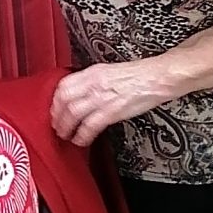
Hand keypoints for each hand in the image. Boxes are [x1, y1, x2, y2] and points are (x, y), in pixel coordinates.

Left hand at [50, 61, 170, 149]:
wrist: (157, 77)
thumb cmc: (138, 76)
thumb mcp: (109, 72)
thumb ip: (92, 82)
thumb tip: (81, 94)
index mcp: (92, 72)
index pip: (63, 85)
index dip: (55, 101)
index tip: (55, 110)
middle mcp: (93, 83)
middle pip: (63, 100)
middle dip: (57, 116)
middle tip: (57, 126)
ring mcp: (102, 97)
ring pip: (72, 113)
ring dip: (66, 128)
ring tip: (66, 136)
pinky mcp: (112, 111)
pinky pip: (89, 126)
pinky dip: (82, 135)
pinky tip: (81, 140)